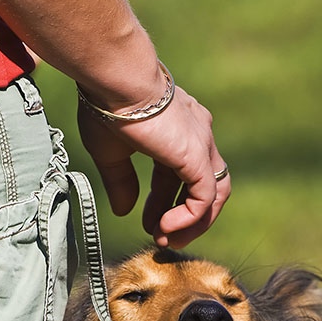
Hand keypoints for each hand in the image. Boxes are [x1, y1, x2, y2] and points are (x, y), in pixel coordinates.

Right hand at [77, 86, 230, 248]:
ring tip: (167, 239)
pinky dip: (188, 218)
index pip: (183, 176)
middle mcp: (198, 136)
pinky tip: (165, 227)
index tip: (149, 224)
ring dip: (193, 224)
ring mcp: (202, 145)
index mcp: (179, 132)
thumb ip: (121, 182)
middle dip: (185, 217)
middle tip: (162, 237)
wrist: (116, 80)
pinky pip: (204, 199)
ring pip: (214, 195)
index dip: (167, 204)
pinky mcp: (198, 156)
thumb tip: (123, 211)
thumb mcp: (111, 152)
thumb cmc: (107, 106)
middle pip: (205, 187)